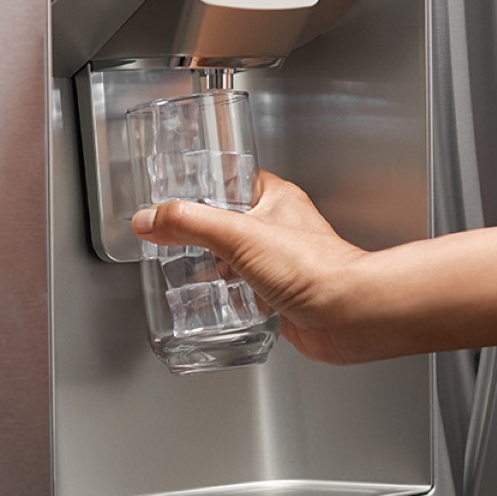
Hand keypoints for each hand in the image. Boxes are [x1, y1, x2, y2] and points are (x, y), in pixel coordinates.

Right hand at [131, 172, 366, 363]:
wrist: (346, 315)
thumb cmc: (314, 267)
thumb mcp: (237, 235)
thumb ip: (189, 224)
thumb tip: (149, 218)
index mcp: (275, 198)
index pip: (231, 179)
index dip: (203, 184)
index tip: (174, 192)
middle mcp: (279, 227)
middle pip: (229, 221)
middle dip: (200, 233)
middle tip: (171, 237)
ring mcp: (280, 262)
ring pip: (236, 258)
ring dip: (212, 266)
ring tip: (184, 270)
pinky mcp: (280, 295)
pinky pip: (245, 291)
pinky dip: (227, 296)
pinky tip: (212, 303)